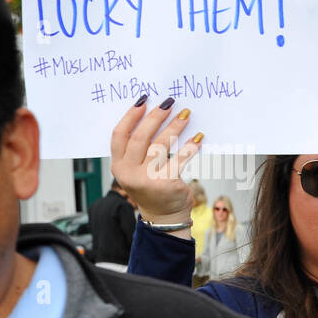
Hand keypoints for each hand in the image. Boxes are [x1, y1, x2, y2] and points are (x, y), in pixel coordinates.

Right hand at [109, 97, 203, 228]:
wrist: (164, 217)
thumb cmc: (151, 187)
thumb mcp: (136, 170)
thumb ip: (138, 150)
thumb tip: (154, 117)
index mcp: (118, 166)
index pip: (119, 135)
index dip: (130, 117)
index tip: (143, 101)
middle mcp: (129, 173)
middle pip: (141, 138)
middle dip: (155, 117)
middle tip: (168, 104)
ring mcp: (148, 179)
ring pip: (161, 146)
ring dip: (175, 127)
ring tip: (185, 115)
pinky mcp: (167, 183)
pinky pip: (181, 159)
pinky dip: (190, 147)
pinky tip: (198, 138)